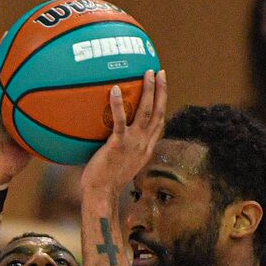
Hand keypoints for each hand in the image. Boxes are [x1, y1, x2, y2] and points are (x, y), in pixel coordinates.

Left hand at [81, 70, 166, 195]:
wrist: (102, 193)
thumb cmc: (106, 179)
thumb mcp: (121, 162)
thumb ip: (123, 147)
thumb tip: (113, 134)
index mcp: (146, 148)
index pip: (159, 122)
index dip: (163, 103)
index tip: (162, 87)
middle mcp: (144, 144)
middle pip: (158, 112)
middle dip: (161, 91)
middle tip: (160, 72)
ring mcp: (133, 144)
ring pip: (146, 112)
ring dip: (149, 91)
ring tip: (147, 73)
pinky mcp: (118, 145)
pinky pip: (120, 121)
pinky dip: (118, 104)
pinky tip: (114, 89)